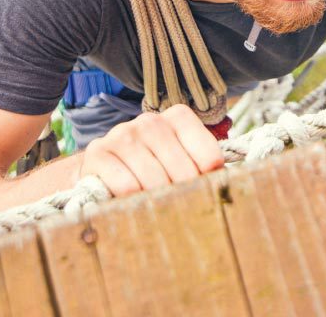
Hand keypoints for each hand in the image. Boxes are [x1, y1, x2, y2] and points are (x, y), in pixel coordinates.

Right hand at [78, 104, 222, 195]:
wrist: (104, 168)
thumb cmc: (152, 167)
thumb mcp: (180, 160)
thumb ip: (203, 166)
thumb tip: (227, 186)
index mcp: (178, 117)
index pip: (208, 155)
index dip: (208, 181)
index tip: (202, 192)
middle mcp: (150, 121)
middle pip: (183, 170)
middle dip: (183, 195)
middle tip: (180, 209)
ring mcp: (122, 134)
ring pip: (154, 179)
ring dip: (158, 201)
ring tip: (157, 209)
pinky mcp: (98, 152)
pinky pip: (125, 184)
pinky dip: (132, 199)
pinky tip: (132, 202)